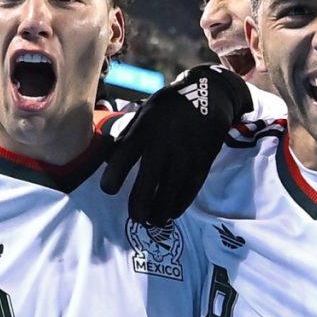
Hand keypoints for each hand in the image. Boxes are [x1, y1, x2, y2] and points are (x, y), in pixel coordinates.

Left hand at [99, 63, 248, 224]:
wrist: (209, 96)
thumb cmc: (169, 107)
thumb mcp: (144, 113)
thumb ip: (127, 137)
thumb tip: (106, 161)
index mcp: (144, 130)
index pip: (122, 159)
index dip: (112, 179)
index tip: (109, 189)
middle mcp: (163, 145)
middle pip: (146, 186)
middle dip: (138, 208)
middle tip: (135, 216)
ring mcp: (184, 156)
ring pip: (168, 195)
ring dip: (158, 213)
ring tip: (152, 220)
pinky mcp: (202, 163)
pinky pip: (188, 192)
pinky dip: (178, 206)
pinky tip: (170, 212)